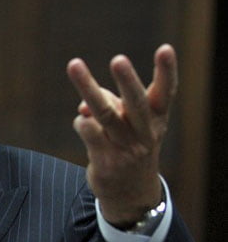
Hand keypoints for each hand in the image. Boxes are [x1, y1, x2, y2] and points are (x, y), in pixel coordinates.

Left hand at [66, 44, 177, 227]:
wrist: (131, 193)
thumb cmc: (130, 146)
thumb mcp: (130, 126)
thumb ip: (111, 106)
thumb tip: (85, 105)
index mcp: (157, 120)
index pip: (166, 92)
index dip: (167, 71)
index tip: (166, 48)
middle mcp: (145, 133)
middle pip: (135, 103)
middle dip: (127, 81)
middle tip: (118, 59)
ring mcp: (126, 148)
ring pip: (104, 114)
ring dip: (88, 90)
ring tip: (75, 65)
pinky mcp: (106, 161)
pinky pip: (88, 132)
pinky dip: (82, 121)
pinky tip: (83, 121)